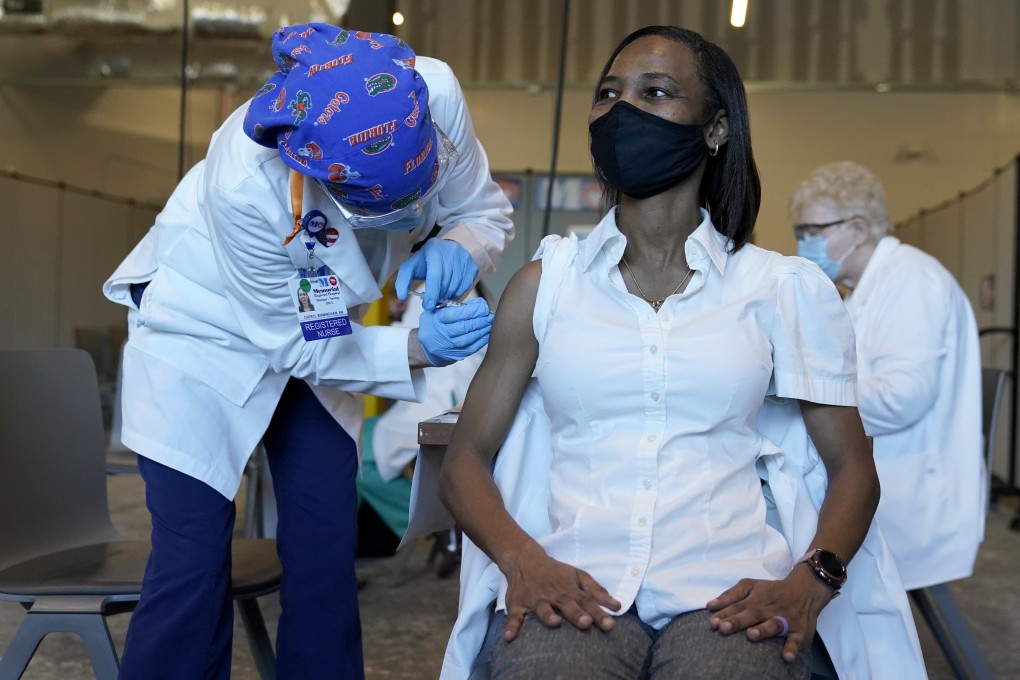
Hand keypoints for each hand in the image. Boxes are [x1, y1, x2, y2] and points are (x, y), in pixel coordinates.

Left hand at [395, 239, 479, 309]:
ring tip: (440, 295)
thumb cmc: (425, 261)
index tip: (428, 306)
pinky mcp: (472, 266)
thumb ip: (403, 281)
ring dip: (447, 296)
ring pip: (456, 287)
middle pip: (446, 283)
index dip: (432, 293)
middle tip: (433, 301)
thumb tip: (402, 297)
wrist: (445, 249)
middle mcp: (452, 252)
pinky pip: (465, 287)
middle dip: (438, 296)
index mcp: (433, 250)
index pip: (435, 276)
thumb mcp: (411, 267)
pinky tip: (449, 290)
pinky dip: (456, 293)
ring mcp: (465, 259)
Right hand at [417, 298, 491, 365]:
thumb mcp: (438, 312)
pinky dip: (481, 341)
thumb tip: (480, 303)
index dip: (471, 310)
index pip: (454, 314)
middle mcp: (440, 334)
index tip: (483, 307)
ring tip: (491, 323)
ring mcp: (447, 347)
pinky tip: (488, 334)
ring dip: (482, 331)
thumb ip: (456, 306)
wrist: (425, 348)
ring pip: (468, 338)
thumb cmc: (435, 325)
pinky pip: (471, 348)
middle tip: (490, 315)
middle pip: (463, 327)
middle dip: (479, 320)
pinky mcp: (454, 355)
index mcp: (435, 320)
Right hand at [501, 544, 620, 641]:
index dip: (598, 613)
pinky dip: (511, 626)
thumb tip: (617, 606)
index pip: (587, 601)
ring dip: (547, 615)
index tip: (609, 624)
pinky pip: (513, 616)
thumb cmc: (556, 572)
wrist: (524, 559)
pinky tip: (510, 637)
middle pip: (566, 604)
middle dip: (576, 613)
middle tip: (586, 623)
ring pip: (541, 608)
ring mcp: (535, 599)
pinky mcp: (517, 604)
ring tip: (554, 623)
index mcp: (569, 589)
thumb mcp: (578, 575)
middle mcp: (553, 594)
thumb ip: (597, 591)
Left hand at [705, 563, 834, 662]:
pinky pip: (797, 640)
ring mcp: (785, 620)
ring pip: (774, 625)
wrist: (805, 589)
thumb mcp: (750, 586)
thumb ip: (730, 595)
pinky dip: (792, 648)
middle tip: (724, 628)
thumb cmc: (771, 591)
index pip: (738, 606)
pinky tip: (786, 657)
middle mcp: (769, 609)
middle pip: (752, 614)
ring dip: (763, 630)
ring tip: (751, 635)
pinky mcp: (800, 631)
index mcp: (756, 598)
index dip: (725, 614)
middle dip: (738, 621)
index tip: (712, 623)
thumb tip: (709, 606)